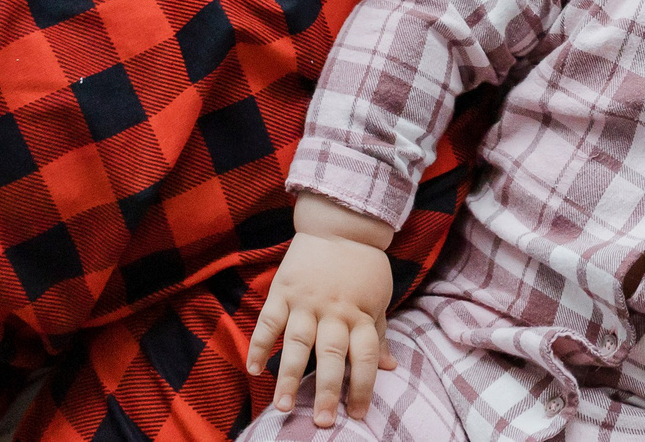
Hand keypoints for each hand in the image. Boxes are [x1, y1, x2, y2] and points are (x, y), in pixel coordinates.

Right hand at [248, 224, 396, 425]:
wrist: (341, 223)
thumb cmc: (363, 265)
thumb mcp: (379, 297)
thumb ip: (379, 332)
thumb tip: (390, 367)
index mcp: (361, 313)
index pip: (365, 355)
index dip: (363, 386)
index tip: (358, 414)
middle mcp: (334, 310)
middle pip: (332, 356)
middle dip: (328, 391)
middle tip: (323, 422)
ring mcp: (307, 301)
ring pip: (297, 344)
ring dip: (289, 377)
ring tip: (283, 407)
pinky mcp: (284, 290)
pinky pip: (269, 321)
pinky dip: (260, 345)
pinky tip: (254, 369)